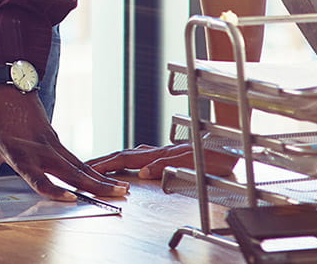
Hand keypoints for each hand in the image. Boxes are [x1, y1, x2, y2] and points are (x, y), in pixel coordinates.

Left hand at [0, 84, 129, 200]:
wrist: (8, 83)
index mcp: (20, 152)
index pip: (37, 176)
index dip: (52, 188)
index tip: (70, 197)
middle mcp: (40, 149)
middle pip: (69, 171)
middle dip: (94, 186)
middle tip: (118, 197)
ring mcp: (51, 143)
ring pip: (78, 165)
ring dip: (100, 179)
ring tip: (122, 190)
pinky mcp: (56, 139)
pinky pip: (76, 158)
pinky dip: (92, 170)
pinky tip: (106, 179)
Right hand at [87, 141, 236, 180]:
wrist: (232, 144)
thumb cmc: (216, 155)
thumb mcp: (194, 163)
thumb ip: (166, 166)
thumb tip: (142, 172)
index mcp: (159, 154)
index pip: (124, 159)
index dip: (106, 165)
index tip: (88, 170)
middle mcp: (158, 152)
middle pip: (122, 156)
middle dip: (102, 161)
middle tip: (83, 167)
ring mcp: (162, 153)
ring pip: (130, 155)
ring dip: (112, 161)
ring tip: (98, 165)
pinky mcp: (168, 156)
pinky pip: (139, 158)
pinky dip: (126, 161)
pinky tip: (128, 163)